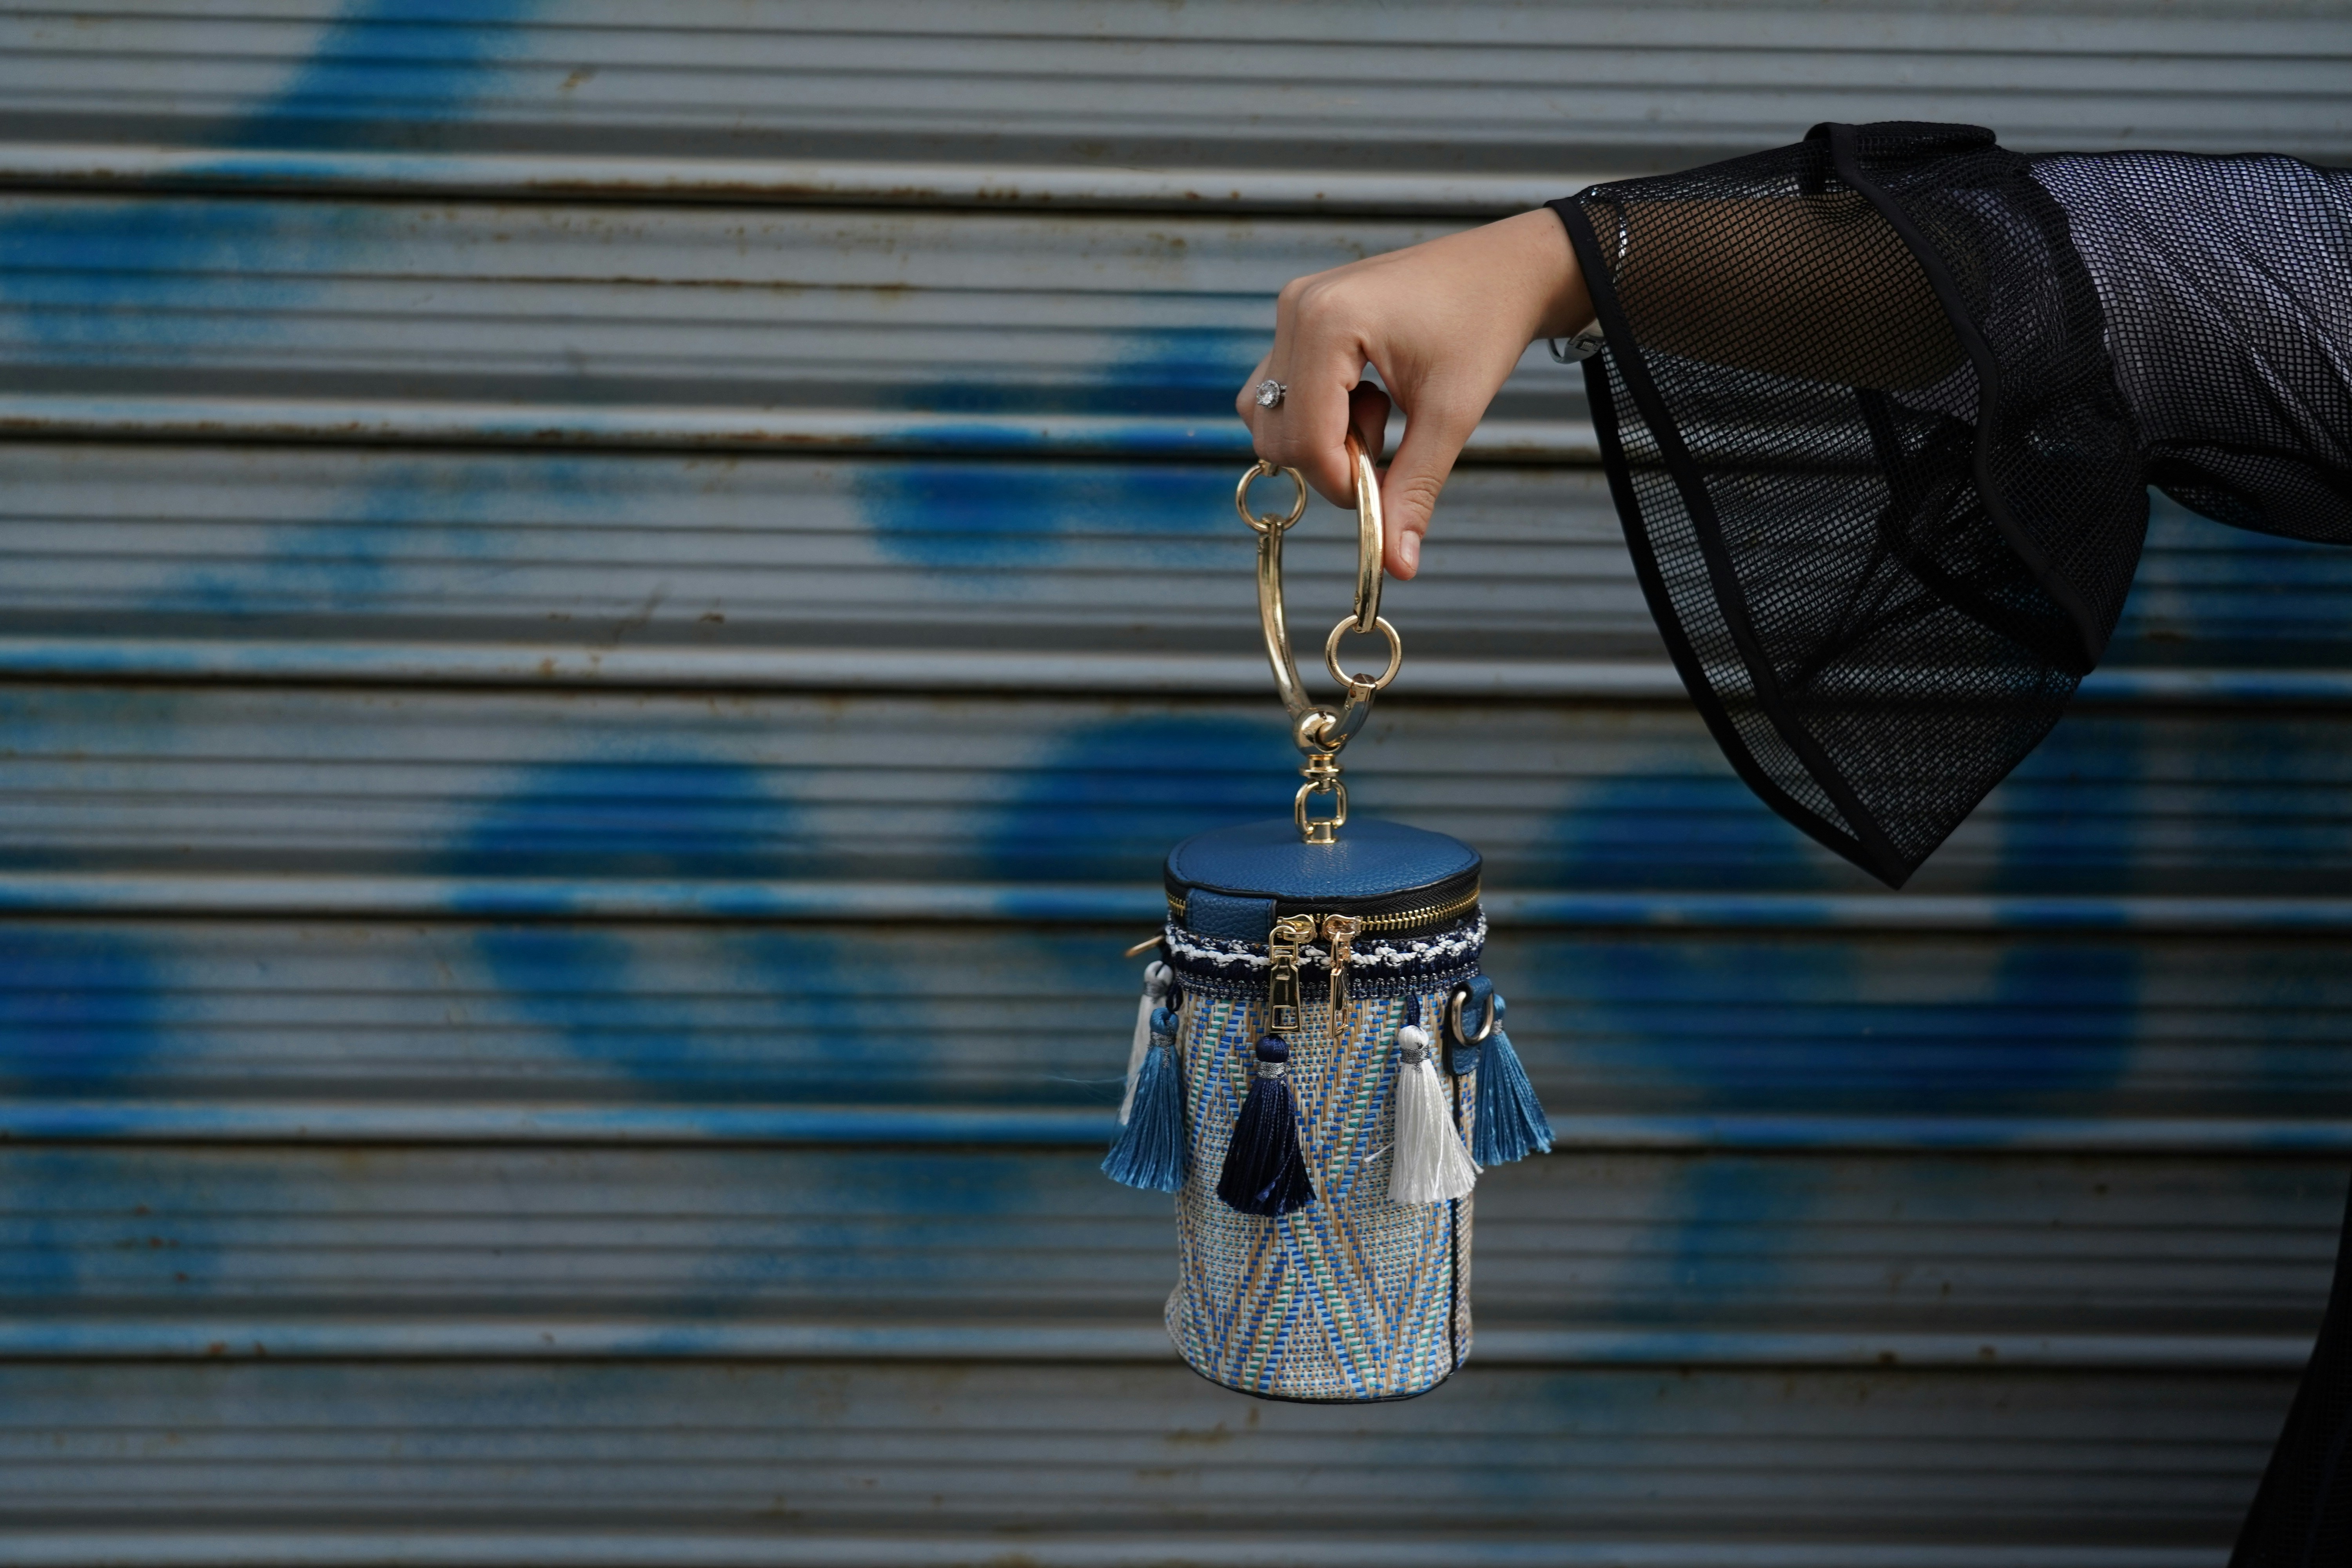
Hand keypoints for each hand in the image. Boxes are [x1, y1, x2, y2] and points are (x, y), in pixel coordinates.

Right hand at [1235, 209, 1590, 579]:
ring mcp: (1292, 308)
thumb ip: (1415, 491)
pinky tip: (1362, 396)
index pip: (1305, 440)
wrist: (1503, 271)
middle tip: (1388, 441)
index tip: (1386, 489)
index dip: (1343, 483)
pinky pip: (1277, 391)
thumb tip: (1397, 566)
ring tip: (1378, 412)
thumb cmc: (1484, 326)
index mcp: (1329, 321)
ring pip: (1268, 416)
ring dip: (1319, 436)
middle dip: (1330, 461)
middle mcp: (1297, 308)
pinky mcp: (1297, 315)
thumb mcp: (1452, 415)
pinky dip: (1315, 413)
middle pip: (1276, 435)